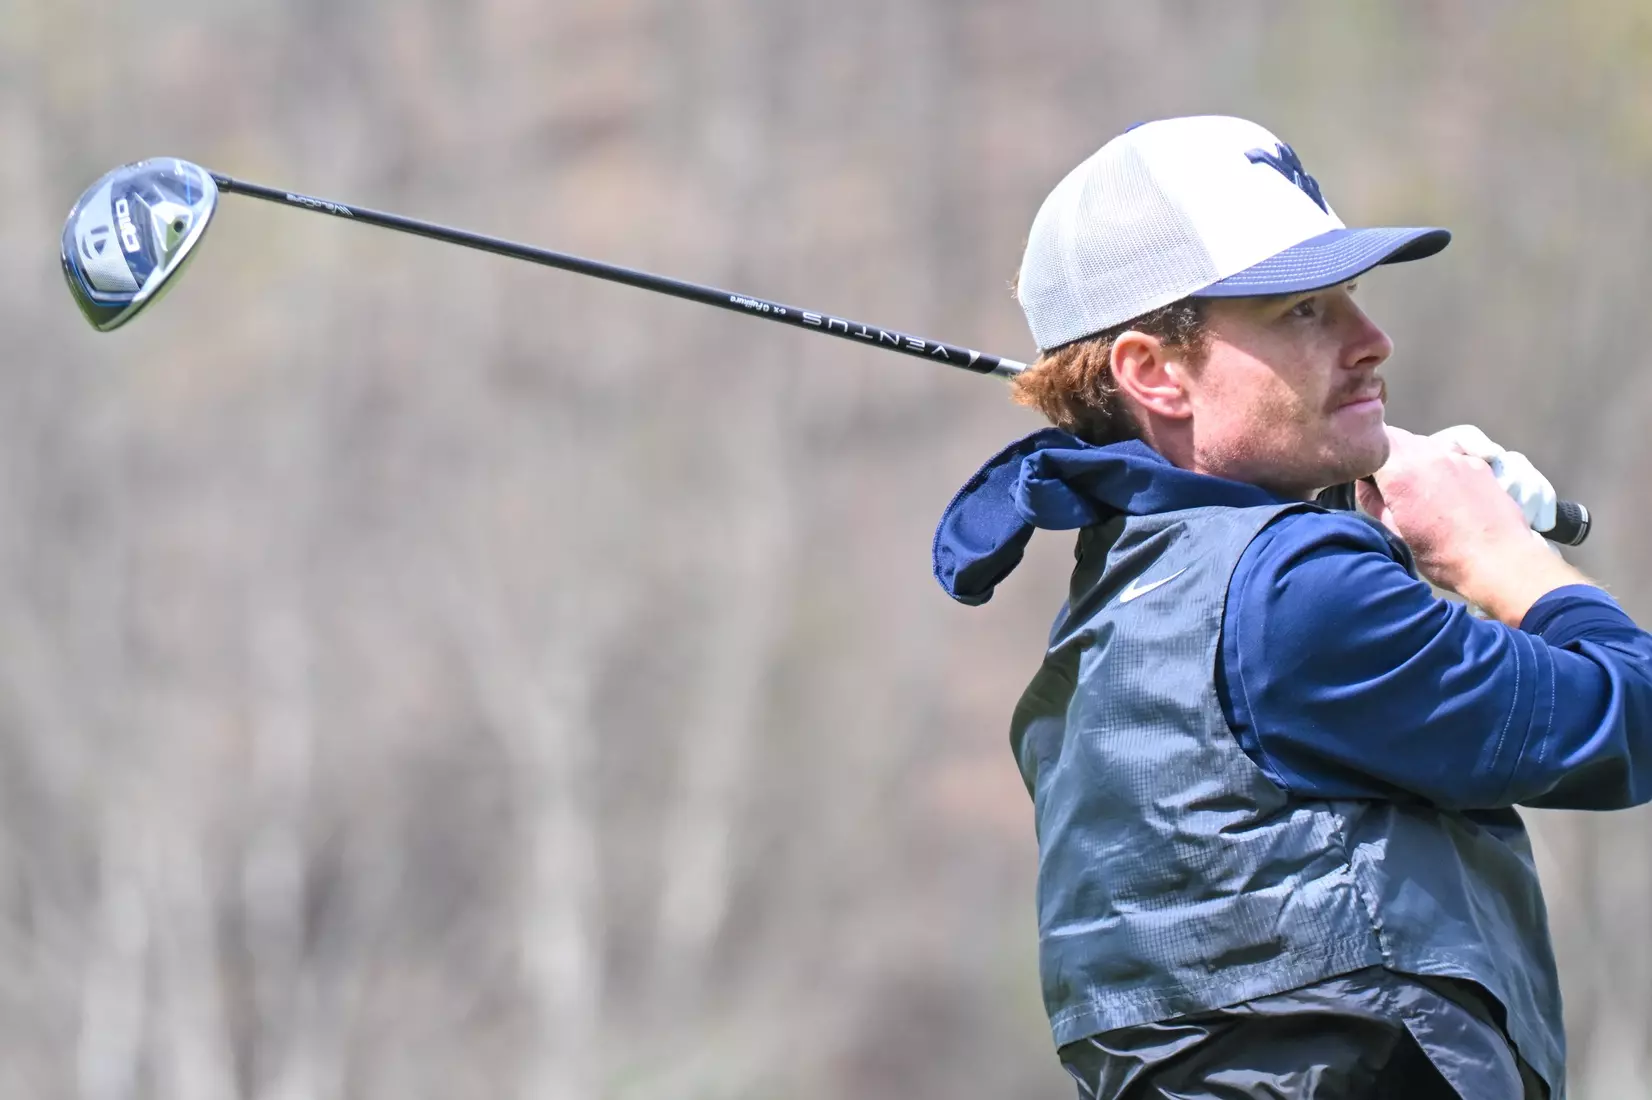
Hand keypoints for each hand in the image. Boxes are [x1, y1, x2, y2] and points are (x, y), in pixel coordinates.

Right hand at [1355, 427, 1588, 623]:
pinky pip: (1450, 455)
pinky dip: (1440, 466)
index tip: (1365, 479)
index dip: (1363, 459)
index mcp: (1401, 473)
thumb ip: (1374, 502)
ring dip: (1414, 459)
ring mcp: (1457, 456)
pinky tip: (1447, 493)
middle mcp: (1429, 454)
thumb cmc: (1443, 556)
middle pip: (1397, 438)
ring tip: (1421, 491)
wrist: (1501, 561)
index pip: (1371, 445)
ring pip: (1424, 445)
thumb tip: (1366, 484)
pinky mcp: (1479, 464)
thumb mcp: (1396, 534)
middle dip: (1387, 456)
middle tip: (1389, 486)